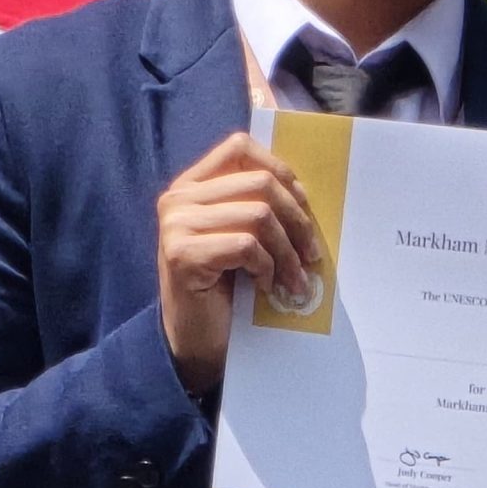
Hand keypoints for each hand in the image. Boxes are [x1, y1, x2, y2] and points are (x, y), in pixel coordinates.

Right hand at [156, 133, 321, 396]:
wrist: (196, 340)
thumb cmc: (227, 285)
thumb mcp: (243, 232)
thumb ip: (259, 201)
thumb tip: (302, 175)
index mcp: (192, 184)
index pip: (240, 147)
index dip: (281, 169)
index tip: (304, 203)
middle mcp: (178, 198)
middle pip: (260, 183)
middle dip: (297, 220)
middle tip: (310, 253)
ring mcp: (176, 225)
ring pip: (258, 215)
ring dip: (287, 251)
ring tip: (294, 277)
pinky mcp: (182, 255)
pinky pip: (246, 245)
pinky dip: (267, 268)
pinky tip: (265, 286)